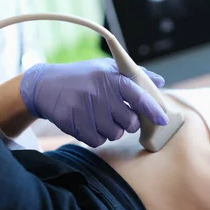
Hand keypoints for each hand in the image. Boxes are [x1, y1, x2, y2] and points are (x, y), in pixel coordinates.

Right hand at [20, 58, 167, 147]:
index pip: (139, 97)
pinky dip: (96, 136)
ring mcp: (87, 109)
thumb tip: (160, 82)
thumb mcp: (107, 69)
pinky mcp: (75, 123)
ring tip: (99, 116)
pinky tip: (88, 123)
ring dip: (111, 130)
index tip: (164, 120)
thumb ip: (135, 76)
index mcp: (112, 78)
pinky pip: (97, 141)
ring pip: (114, 134)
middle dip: (127, 123)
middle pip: (130, 123)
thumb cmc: (83, 77)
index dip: (153, 110)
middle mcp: (101, 92)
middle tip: (117, 115)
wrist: (45, 86)